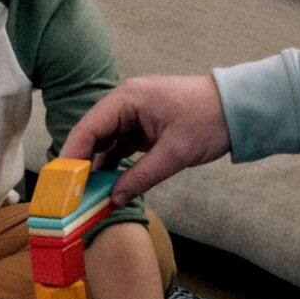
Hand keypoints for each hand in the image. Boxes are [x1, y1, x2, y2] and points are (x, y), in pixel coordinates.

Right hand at [64, 73, 229, 205]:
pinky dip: (112, 164)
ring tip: (86, 193)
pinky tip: (107, 184)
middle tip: (70, 192)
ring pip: (104, 142)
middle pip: (91, 135)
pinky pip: (119, 146)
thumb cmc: (209, 120)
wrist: (239, 109)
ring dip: (96, 166)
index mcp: (127, 99)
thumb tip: (114, 199)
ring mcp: (133, 115)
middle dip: (80, 163)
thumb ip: (141, 177)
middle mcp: (125, 103)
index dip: (71, 155)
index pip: (88, 127)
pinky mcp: (143, 127)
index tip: (60, 181)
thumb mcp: (175, 154)